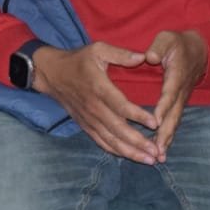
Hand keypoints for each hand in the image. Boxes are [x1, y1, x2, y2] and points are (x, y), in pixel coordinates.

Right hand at [32, 42, 160, 164]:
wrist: (52, 73)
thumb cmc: (78, 60)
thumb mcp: (98, 49)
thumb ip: (121, 54)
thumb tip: (144, 57)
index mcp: (98, 87)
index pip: (120, 105)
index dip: (138, 115)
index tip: (156, 123)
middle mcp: (94, 107)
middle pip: (117, 129)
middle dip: (138, 142)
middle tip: (157, 152)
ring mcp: (89, 118)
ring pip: (110, 139)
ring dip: (130, 152)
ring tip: (150, 160)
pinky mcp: (85, 125)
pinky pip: (101, 141)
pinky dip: (116, 151)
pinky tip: (131, 156)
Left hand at [144, 29, 208, 157]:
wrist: (199, 51)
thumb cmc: (177, 44)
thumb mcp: (167, 39)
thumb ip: (158, 47)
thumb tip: (150, 57)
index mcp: (176, 75)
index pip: (169, 93)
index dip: (162, 107)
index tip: (154, 121)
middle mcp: (180, 91)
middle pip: (173, 115)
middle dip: (165, 132)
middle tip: (157, 149)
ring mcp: (181, 99)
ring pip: (174, 121)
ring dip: (167, 139)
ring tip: (159, 156)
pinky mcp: (179, 104)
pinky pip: (174, 121)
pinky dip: (169, 135)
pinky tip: (162, 149)